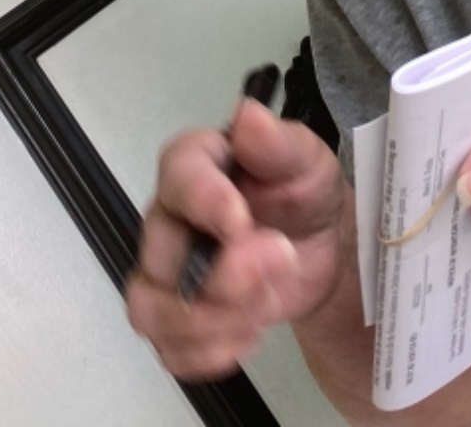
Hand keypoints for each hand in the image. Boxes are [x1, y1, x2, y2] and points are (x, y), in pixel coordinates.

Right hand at [127, 96, 347, 382]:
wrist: (319, 249)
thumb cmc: (304, 192)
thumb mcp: (305, 160)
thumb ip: (278, 142)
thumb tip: (248, 116)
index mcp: (197, 166)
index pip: (177, 176)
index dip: (203, 200)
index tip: (242, 221)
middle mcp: (169, 220)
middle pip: (161, 256)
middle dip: (221, 276)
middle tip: (278, 264)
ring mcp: (165, 275)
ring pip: (152, 309)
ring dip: (211, 323)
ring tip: (263, 311)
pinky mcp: (176, 322)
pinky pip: (170, 350)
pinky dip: (209, 354)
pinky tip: (250, 336)